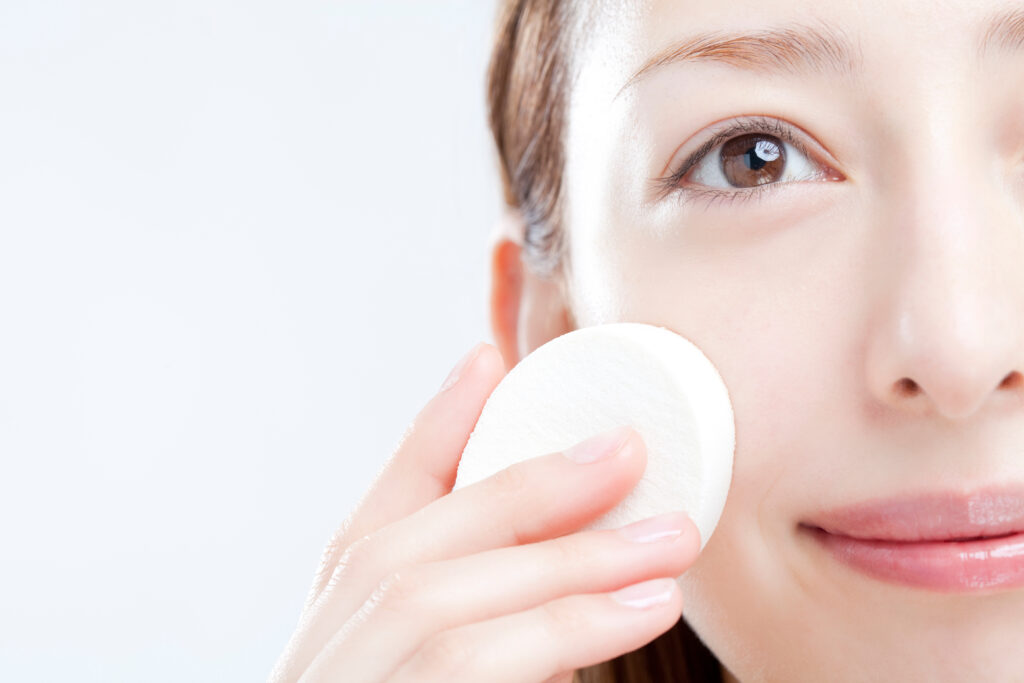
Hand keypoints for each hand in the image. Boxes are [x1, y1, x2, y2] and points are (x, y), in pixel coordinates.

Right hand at [268, 342, 700, 682]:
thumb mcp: (408, 620)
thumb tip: (550, 496)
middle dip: (538, 484)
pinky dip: (568, 627)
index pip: (394, 482)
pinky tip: (636, 607)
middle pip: (444, 530)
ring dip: (575, 558)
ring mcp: (364, 667)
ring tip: (668, 541)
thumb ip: (466, 558)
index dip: (443, 417)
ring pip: (470, 593)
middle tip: (630, 454)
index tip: (499, 360)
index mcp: (349, 581)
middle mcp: (345, 618)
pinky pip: (489, 662)